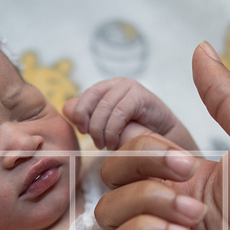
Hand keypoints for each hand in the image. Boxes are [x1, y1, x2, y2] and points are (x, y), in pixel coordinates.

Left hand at [63, 77, 195, 150]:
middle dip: (91, 125)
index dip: (80, 114)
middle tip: (97, 143)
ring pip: (104, 108)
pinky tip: (115, 143)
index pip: (84, 96)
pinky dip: (113, 131)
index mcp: (106, 88)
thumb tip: (66, 108)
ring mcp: (130, 87)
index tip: (83, 132)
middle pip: (92, 100)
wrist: (164, 138)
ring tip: (107, 146)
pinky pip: (119, 112)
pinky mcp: (141, 96)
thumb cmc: (134, 132)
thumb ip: (86, 116)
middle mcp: (118, 83)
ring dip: (102, 131)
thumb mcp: (105, 125)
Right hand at [94, 42, 229, 229]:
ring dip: (148, 207)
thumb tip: (201, 48)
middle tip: (191, 187)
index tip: (189, 162)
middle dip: (146, 174)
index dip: (145, 150)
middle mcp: (164, 210)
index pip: (128, 151)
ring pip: (105, 212)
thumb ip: (224, 93)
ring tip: (194, 223)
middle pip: (110, 178)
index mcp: (184, 178)